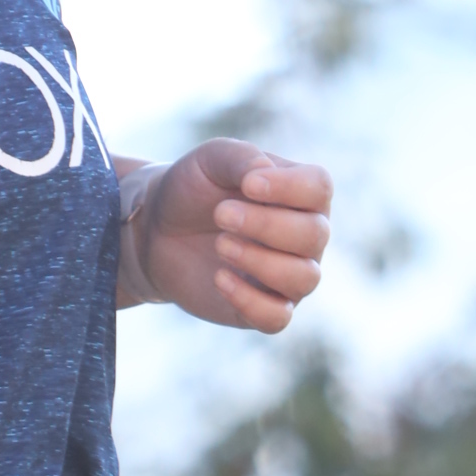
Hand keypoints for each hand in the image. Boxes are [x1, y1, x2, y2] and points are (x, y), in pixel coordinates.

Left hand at [127, 139, 332, 329]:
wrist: (156, 231)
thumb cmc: (193, 189)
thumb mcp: (210, 160)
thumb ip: (241, 158)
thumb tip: (263, 174)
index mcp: (300, 194)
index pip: (319, 188)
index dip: (288, 187)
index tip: (247, 185)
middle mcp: (305, 236)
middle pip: (314, 234)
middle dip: (266, 225)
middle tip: (220, 215)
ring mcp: (289, 275)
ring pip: (304, 279)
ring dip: (261, 262)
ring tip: (220, 245)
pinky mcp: (264, 308)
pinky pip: (278, 317)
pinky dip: (251, 301)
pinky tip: (219, 278)